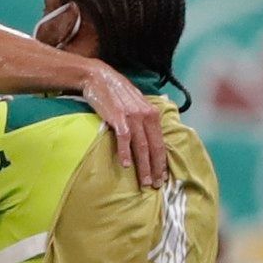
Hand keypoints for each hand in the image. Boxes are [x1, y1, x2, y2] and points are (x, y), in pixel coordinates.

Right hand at [81, 65, 167, 186]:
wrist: (99, 78)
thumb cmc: (116, 92)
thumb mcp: (137, 103)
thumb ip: (145, 117)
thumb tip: (150, 134)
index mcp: (152, 114)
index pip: (160, 143)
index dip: (162, 161)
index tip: (163, 177)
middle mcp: (146, 115)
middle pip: (154, 147)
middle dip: (156, 168)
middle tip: (156, 185)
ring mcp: (132, 117)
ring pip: (142, 146)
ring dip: (144, 166)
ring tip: (144, 181)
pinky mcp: (118, 117)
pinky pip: (124, 139)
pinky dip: (126, 152)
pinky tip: (126, 165)